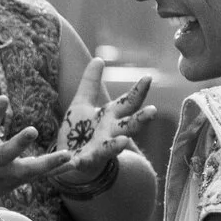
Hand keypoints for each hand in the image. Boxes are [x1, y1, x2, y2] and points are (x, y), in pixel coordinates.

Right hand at [0, 97, 71, 203]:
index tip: (3, 98)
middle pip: (9, 153)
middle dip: (20, 143)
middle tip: (33, 130)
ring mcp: (7, 173)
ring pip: (30, 170)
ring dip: (50, 163)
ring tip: (68, 155)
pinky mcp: (18, 181)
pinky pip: (40, 176)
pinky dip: (57, 170)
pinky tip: (76, 162)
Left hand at [55, 60, 156, 185]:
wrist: (68, 160)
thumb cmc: (79, 131)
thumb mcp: (82, 103)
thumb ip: (89, 82)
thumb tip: (98, 58)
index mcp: (111, 116)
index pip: (128, 102)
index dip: (138, 91)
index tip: (148, 78)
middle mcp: (111, 132)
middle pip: (130, 125)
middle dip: (141, 119)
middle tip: (152, 111)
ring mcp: (102, 148)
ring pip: (114, 146)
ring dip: (119, 144)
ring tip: (124, 140)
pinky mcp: (88, 161)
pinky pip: (91, 159)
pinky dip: (88, 161)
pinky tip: (85, 162)